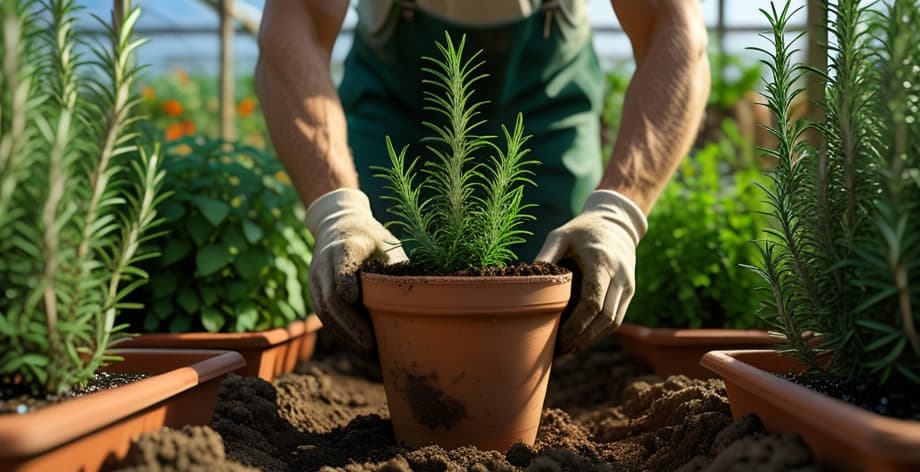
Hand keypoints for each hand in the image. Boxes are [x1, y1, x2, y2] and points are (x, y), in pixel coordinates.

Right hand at [305, 188, 406, 353]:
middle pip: (331, 297)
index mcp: (346, 245)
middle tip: (370, 346)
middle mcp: (325, 261)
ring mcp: (316, 275)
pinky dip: (339, 330)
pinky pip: (322, 313)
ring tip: (366, 351)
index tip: (356, 301)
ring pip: (324, 310)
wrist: (338, 224)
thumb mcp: (388, 244)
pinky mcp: (314, 288)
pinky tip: (356, 343)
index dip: (346, 285)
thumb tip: (417, 297)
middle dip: (350, 324)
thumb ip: (396, 268)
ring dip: (344, 333)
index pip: (341, 267)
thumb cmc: (371, 237)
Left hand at [535, 190, 646, 352]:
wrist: (615, 222)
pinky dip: (599, 331)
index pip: (593, 302)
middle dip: (582, 338)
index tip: (559, 338)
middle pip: (604, 317)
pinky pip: (617, 318)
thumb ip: (545, 257)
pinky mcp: (630, 291)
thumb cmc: (581, 230)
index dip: (577, 325)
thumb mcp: (560, 236)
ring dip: (591, 339)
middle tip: (559, 350)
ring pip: (613, 322)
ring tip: (568, 348)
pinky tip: (581, 338)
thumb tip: (524, 281)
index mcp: (601, 261)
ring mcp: (628, 284)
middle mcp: (619, 275)